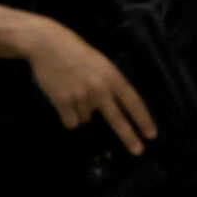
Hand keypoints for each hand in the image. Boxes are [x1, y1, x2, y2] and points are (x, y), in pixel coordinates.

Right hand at [25, 23, 155, 155]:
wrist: (46, 44)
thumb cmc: (74, 52)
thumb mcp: (99, 62)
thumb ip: (107, 83)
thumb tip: (106, 110)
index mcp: (111, 76)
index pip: (133, 102)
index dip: (143, 119)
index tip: (151, 134)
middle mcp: (99, 88)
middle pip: (117, 118)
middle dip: (129, 137)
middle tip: (138, 151)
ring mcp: (80, 96)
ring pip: (86, 118)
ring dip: (81, 111)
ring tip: (72, 90)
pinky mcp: (62, 101)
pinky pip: (71, 121)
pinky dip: (67, 115)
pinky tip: (62, 98)